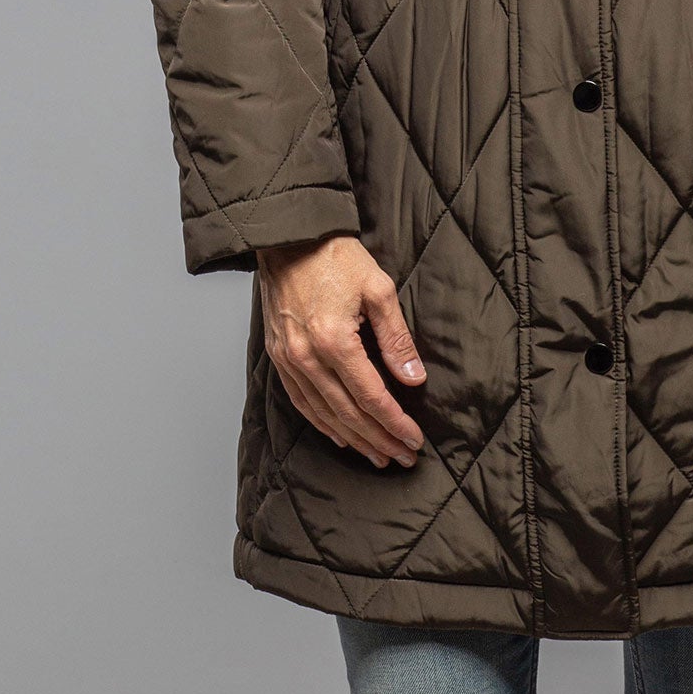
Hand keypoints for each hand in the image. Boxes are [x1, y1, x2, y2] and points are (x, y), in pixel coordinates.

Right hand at [254, 234, 426, 469]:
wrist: (289, 236)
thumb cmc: (334, 256)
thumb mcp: (378, 288)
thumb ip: (396, 337)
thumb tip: (413, 378)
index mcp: (334, 340)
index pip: (371, 396)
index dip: (395, 422)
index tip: (414, 440)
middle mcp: (307, 357)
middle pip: (348, 413)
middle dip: (379, 439)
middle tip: (402, 457)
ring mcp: (289, 360)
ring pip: (324, 414)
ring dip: (353, 439)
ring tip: (377, 454)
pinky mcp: (278, 356)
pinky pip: (301, 402)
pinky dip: (322, 423)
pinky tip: (339, 434)